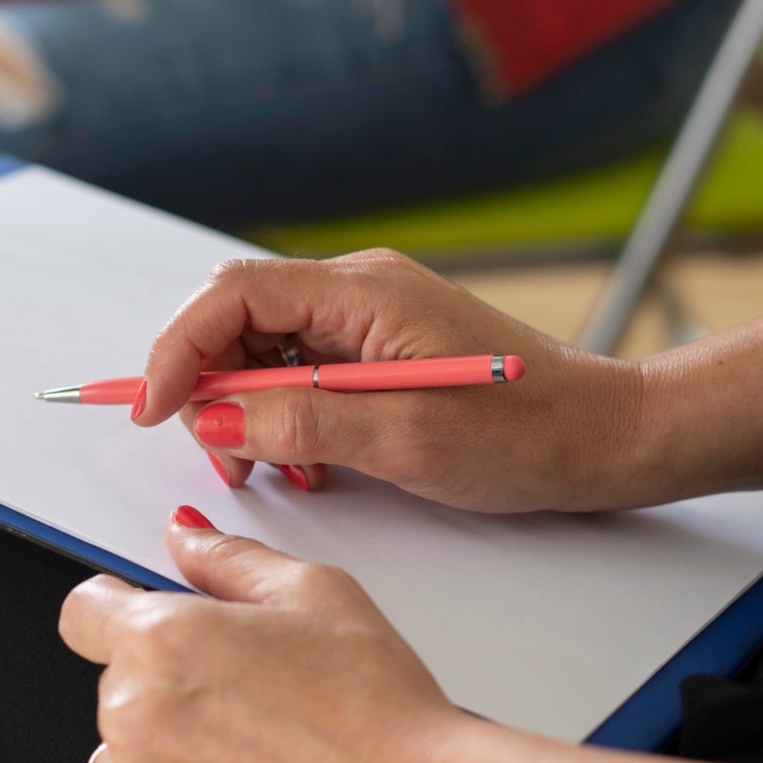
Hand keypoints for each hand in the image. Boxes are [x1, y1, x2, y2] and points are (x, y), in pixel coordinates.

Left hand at [60, 511, 511, 762]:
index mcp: (161, 640)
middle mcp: (132, 719)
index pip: (82, 613)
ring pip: (118, 761)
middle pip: (113, 688)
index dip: (116, 612)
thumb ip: (228, 559)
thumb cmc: (381, 711)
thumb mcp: (316, 593)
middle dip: (164, 688)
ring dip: (163, 758)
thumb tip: (185, 536)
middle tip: (244, 705)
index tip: (142, 627)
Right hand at [137, 250, 649, 514]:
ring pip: (265, 351)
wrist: (608, 436)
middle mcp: (358, 291)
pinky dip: (286, 417)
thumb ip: (297, 423)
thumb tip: (212, 420)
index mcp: (361, 292)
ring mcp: (369, 318)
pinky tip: (313, 464)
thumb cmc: (525, 434)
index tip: (154, 414)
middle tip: (232, 463)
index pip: (231, 294)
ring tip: (282, 472)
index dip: (178, 350)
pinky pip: (302, 372)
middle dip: (213, 390)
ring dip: (250, 411)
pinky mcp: (381, 350)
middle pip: (238, 320)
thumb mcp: (401, 439)